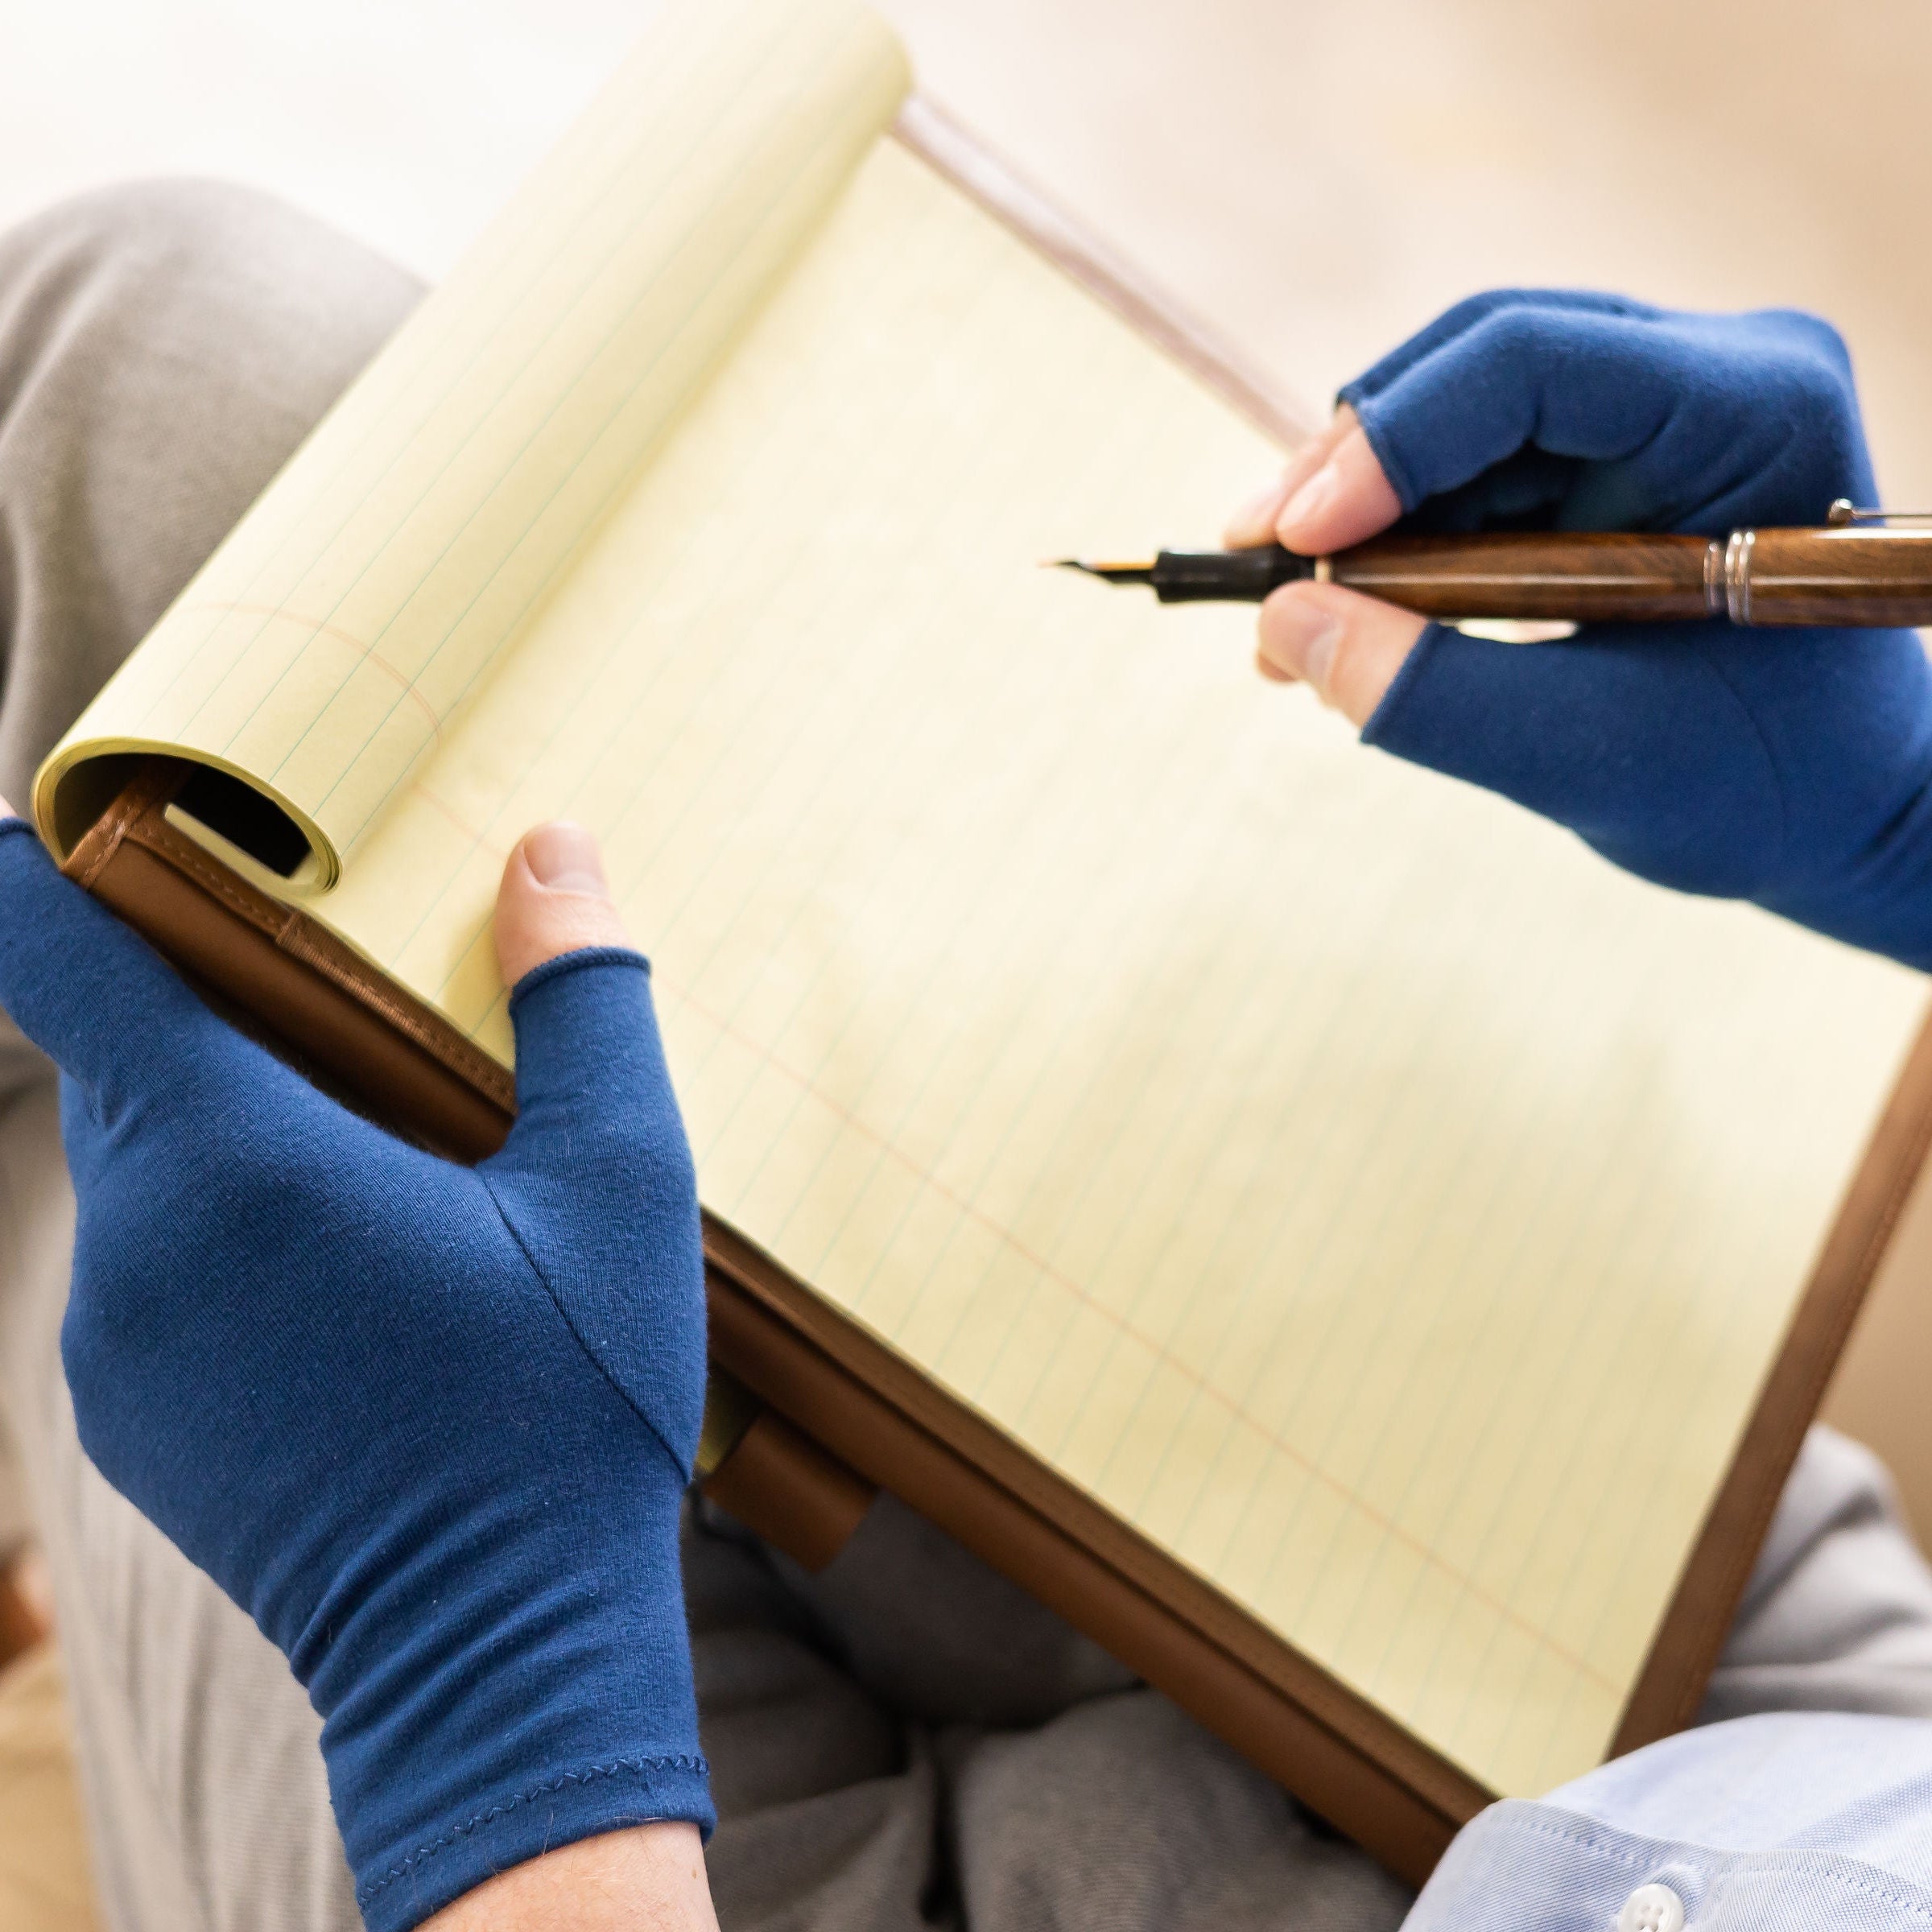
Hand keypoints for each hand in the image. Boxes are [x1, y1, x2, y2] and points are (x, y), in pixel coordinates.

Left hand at [0, 814, 712, 1931]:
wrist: (499, 1665)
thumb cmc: (564, 1417)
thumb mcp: (622, 1190)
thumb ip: (580, 1002)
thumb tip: (552, 852)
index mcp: (239, 1157)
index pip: (63, 953)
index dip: (64, 867)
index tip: (113, 829)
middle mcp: (138, 1241)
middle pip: (123, 1052)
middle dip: (216, 1004)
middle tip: (356, 1013)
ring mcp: (116, 1343)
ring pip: (140, 1162)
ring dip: (232, 1126)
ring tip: (383, 1167)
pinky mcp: (127, 1419)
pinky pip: (150, 1266)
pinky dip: (224, 1231)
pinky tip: (354, 1284)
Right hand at [1226, 292, 1931, 967]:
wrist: (1848, 810)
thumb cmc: (1767, 788)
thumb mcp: (1596, 759)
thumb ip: (1436, 699)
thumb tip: (1284, 630)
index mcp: (1754, 411)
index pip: (1537, 362)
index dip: (1395, 439)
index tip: (1294, 540)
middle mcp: (1715, 372)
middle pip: (1485, 363)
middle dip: (1357, 467)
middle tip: (1261, 562)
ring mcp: (1668, 404)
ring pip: (1464, 409)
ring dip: (1365, 506)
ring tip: (1289, 609)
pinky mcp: (1622, 454)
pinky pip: (1480, 462)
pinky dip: (1402, 530)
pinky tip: (1345, 601)